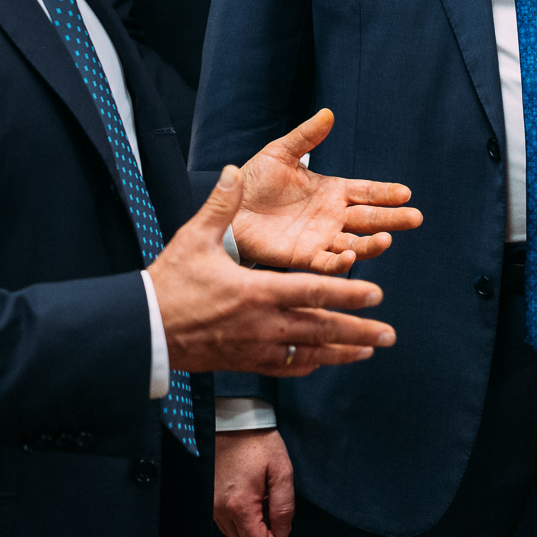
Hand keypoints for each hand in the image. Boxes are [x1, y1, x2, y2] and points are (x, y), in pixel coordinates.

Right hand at [147, 163, 394, 374]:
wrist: (146, 331)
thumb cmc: (170, 283)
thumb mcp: (194, 238)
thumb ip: (221, 204)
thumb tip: (235, 170)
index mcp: (257, 291)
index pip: (314, 292)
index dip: (348, 293)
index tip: (376, 294)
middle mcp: (264, 324)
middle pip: (321, 330)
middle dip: (358, 331)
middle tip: (389, 333)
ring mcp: (256, 347)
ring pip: (309, 353)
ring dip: (341, 353)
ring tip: (369, 350)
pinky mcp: (245, 361)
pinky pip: (286, 366)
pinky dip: (308, 362)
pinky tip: (321, 360)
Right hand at [215, 429, 293, 536]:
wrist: (233, 420)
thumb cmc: (258, 442)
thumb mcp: (282, 472)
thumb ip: (284, 507)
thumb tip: (282, 531)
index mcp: (239, 505)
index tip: (283, 521)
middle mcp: (220, 508)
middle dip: (264, 533)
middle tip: (273, 508)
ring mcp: (211, 503)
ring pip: (234, 534)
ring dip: (251, 526)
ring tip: (261, 499)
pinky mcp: (208, 496)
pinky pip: (225, 521)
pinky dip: (239, 517)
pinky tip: (249, 496)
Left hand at [229, 109, 421, 273]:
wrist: (228, 208)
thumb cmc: (254, 180)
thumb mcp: (280, 153)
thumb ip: (306, 137)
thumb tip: (328, 113)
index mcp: (331, 191)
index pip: (366, 192)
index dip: (386, 193)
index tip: (406, 193)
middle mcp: (332, 216)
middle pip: (369, 219)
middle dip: (392, 219)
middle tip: (415, 218)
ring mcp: (321, 238)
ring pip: (355, 244)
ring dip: (372, 244)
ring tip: (387, 239)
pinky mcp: (304, 257)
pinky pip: (327, 263)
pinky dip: (341, 263)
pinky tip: (351, 256)